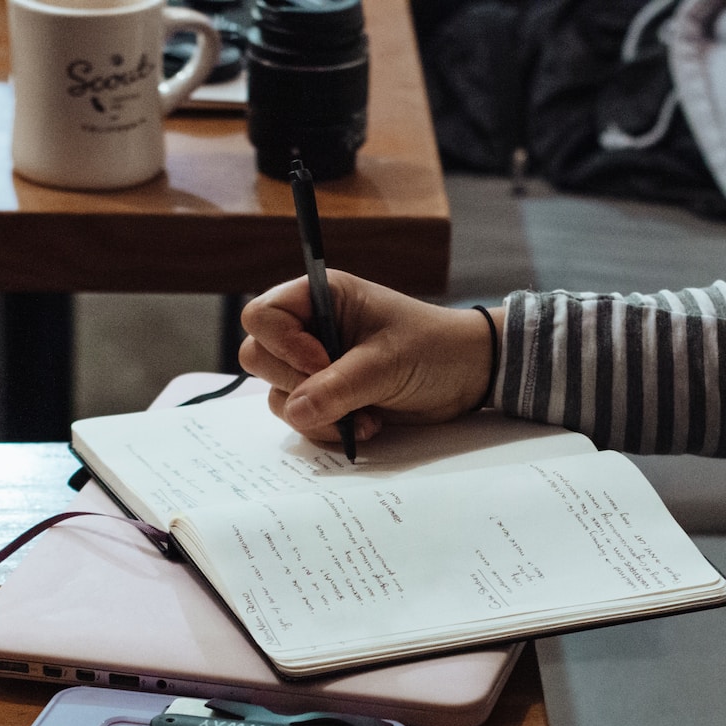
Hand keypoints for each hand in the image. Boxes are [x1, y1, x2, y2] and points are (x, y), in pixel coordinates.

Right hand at [238, 271, 497, 444]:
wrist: (467, 376)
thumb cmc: (433, 349)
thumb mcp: (386, 364)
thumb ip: (339, 387)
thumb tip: (295, 411)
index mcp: (320, 297)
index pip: (262, 316)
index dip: (283, 345)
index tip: (322, 363)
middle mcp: (309, 329)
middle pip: (259, 357)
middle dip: (298, 384)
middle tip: (342, 393)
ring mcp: (314, 365)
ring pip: (278, 394)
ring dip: (317, 414)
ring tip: (366, 416)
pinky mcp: (326, 397)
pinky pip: (301, 419)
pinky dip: (329, 428)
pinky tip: (368, 424)